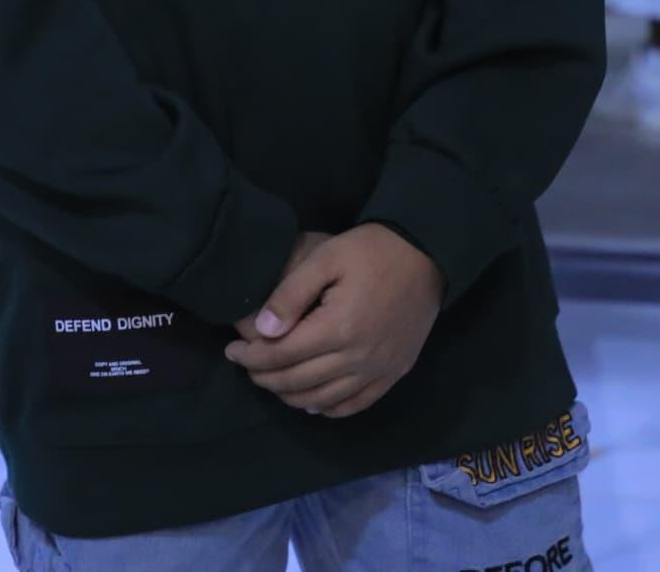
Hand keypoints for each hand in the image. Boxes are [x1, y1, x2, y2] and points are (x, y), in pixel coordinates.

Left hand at [222, 224, 442, 418]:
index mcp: (338, 329)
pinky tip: (311, 401)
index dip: (250, 357)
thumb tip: (261, 330)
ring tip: (272, 380)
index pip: (281, 355)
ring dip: (290, 396)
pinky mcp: (394, 374)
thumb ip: (290, 294)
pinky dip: (328, 408)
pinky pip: (355, 405)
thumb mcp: (326, 258)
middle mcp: (358, 358)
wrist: (427, 255)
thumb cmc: (372, 250)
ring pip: (322, 400)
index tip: (232, 350)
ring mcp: (378, 371)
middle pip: (297, 382)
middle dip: (264, 377)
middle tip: (247, 365)